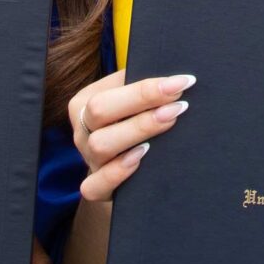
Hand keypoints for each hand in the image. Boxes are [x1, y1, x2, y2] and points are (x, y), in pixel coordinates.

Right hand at [67, 70, 194, 202]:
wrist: (120, 168)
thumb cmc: (129, 123)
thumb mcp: (128, 101)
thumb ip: (139, 87)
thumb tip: (172, 76)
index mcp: (84, 102)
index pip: (110, 89)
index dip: (146, 87)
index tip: (181, 82)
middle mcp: (82, 130)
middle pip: (100, 111)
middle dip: (142, 101)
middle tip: (178, 102)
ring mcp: (87, 159)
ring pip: (100, 145)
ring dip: (137, 131)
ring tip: (169, 122)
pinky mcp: (94, 188)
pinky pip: (95, 185)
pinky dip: (116, 173)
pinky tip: (140, 158)